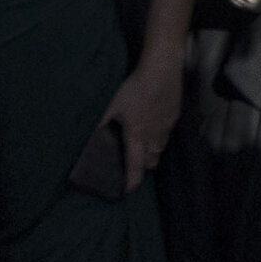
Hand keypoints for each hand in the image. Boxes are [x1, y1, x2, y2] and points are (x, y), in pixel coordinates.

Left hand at [105, 52, 182, 180]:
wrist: (162, 70)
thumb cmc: (135, 88)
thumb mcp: (112, 105)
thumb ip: (99, 122)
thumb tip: (85, 137)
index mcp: (137, 136)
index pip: (135, 166)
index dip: (131, 182)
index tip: (127, 190)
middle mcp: (154, 136)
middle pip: (152, 161)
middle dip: (143, 165)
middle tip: (134, 161)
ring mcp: (167, 126)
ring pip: (161, 147)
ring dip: (153, 150)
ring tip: (143, 144)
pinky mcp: (175, 115)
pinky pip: (168, 133)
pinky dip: (160, 135)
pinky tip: (154, 123)